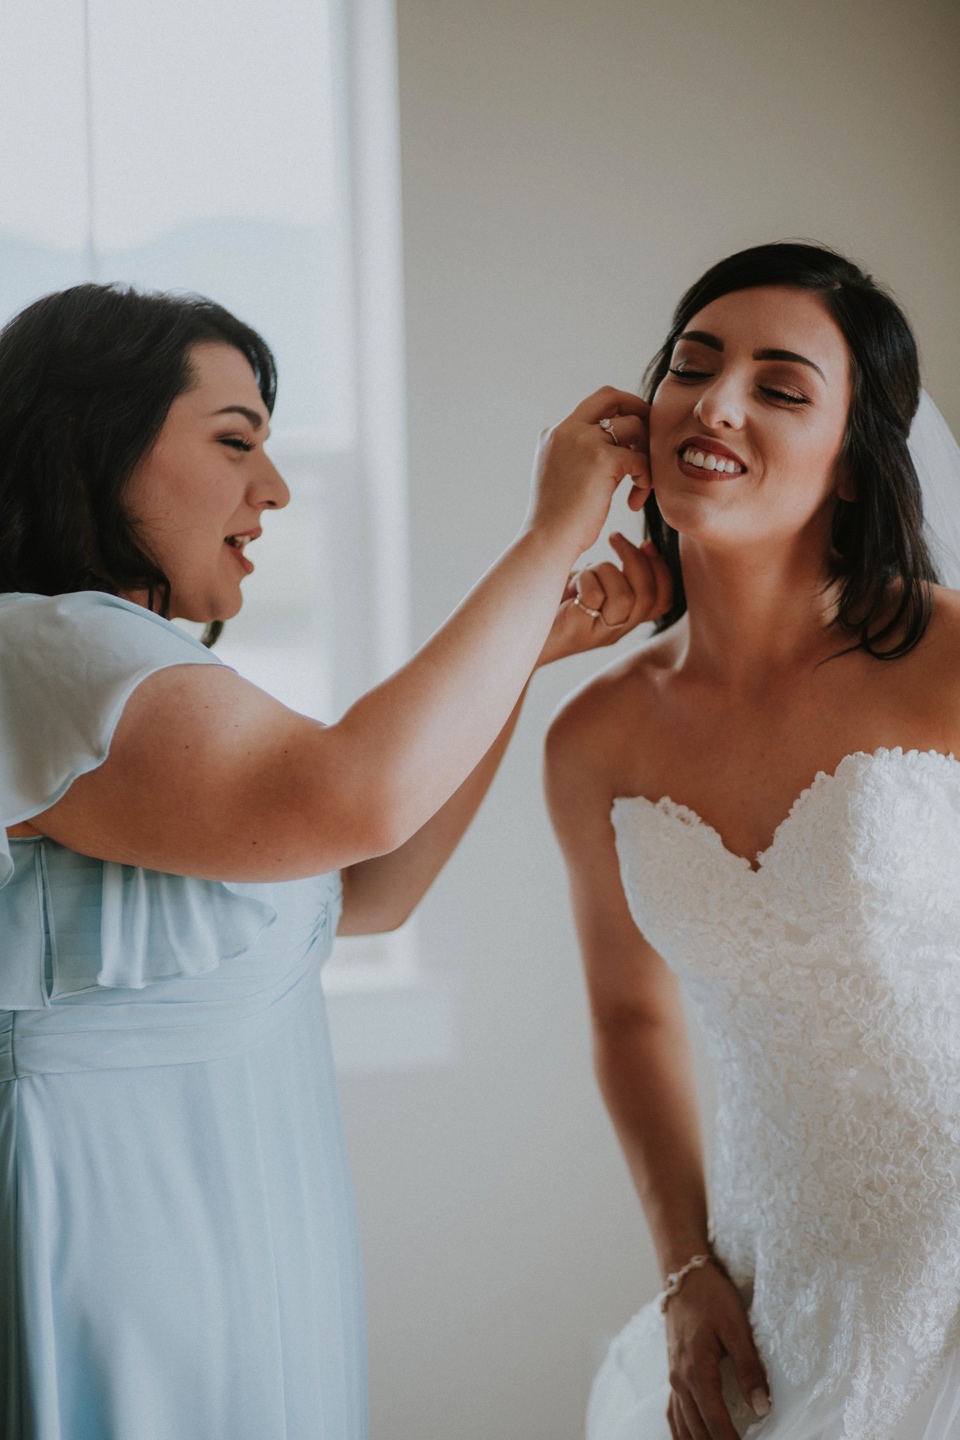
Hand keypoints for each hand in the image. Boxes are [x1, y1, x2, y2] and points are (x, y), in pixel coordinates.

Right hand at [526, 387, 651, 558]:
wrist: (548, 540)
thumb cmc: (557, 521)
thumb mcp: (561, 477)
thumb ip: (580, 457)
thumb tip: (613, 453)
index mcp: (555, 433)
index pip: (593, 406)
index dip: (617, 415)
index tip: (630, 438)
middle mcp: (567, 430)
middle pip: (611, 396)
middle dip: (638, 409)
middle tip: (650, 438)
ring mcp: (584, 441)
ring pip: (633, 426)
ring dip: (646, 452)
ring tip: (641, 483)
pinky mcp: (602, 458)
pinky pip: (640, 458)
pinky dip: (645, 478)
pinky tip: (635, 500)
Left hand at [537, 532, 671, 664]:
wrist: (519, 629)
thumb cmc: (553, 601)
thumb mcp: (591, 584)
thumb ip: (612, 574)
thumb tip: (629, 545)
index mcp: (627, 619)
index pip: (664, 600)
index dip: (661, 570)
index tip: (645, 543)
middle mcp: (618, 629)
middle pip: (650, 595)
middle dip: (635, 559)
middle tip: (614, 537)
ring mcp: (599, 633)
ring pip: (626, 597)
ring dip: (606, 570)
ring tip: (586, 568)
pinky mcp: (579, 629)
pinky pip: (595, 596)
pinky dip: (584, 579)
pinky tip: (570, 583)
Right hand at [664, 1265, 770, 1439]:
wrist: (684, 1276)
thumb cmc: (713, 1298)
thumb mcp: (737, 1328)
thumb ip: (749, 1369)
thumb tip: (762, 1407)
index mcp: (697, 1371)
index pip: (716, 1421)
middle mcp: (680, 1379)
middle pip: (697, 1429)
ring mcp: (673, 1376)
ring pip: (681, 1424)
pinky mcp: (672, 1371)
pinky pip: (672, 1411)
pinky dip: (680, 1431)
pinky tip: (689, 1439)